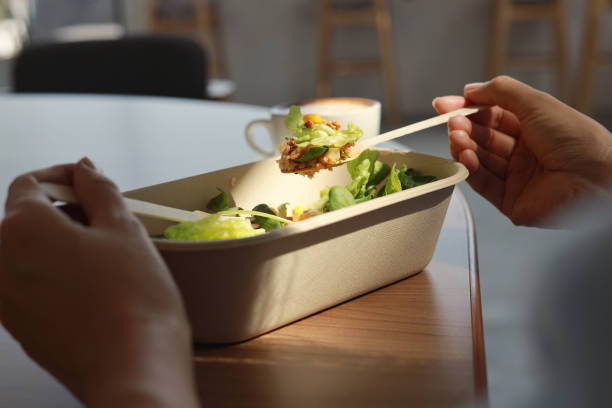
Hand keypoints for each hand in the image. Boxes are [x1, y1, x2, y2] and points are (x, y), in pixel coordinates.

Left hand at [0, 159, 198, 407]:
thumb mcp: (124, 229)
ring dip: (59, 241)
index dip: (62, 176)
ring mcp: (4, 299)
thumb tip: (85, 168)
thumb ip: (100, 190)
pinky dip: (53, 271)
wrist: (133, 368)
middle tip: (107, 220)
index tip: (89, 184)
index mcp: (21, 228)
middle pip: (24, 218)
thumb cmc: (133, 298)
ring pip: (26, 252)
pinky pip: (28, 283)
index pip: (29, 184)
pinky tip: (93, 284)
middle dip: (63, 210)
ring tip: (105, 254)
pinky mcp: (17, 326)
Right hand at [433, 76, 611, 225]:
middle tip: (452, 121)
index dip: (468, 109)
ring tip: (456, 136)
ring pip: (479, 160)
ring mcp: (516, 177)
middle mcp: (523, 153)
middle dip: (464, 127)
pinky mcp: (510, 201)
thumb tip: (470, 88)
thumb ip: (500, 91)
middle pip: (482, 138)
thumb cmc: (577, 139)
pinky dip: (469, 168)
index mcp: (533, 127)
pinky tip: (466, 155)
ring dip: (464, 146)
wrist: (597, 179)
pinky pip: (482, 183)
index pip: (491, 116)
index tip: (444, 104)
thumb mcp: (536, 103)